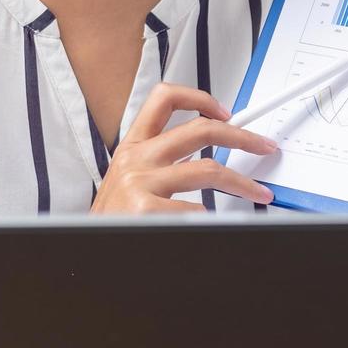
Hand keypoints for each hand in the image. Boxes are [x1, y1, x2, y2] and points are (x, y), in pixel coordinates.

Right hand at [89, 83, 277, 213]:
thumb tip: (207, 160)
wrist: (85, 249)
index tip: (226, 111)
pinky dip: (211, 219)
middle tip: (261, 145)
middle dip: (240, 136)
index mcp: (132, 148)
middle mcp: (136, 159)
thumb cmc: (113, 219)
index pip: (165, 99)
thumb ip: (160, 164)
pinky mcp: (146, 208)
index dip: (200, 98)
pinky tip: (211, 225)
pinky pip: (196, 210)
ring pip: (209, 169)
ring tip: (259, 193)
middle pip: (200, 129)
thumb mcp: (128, 181)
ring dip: (242, 183)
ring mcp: (140, 182)